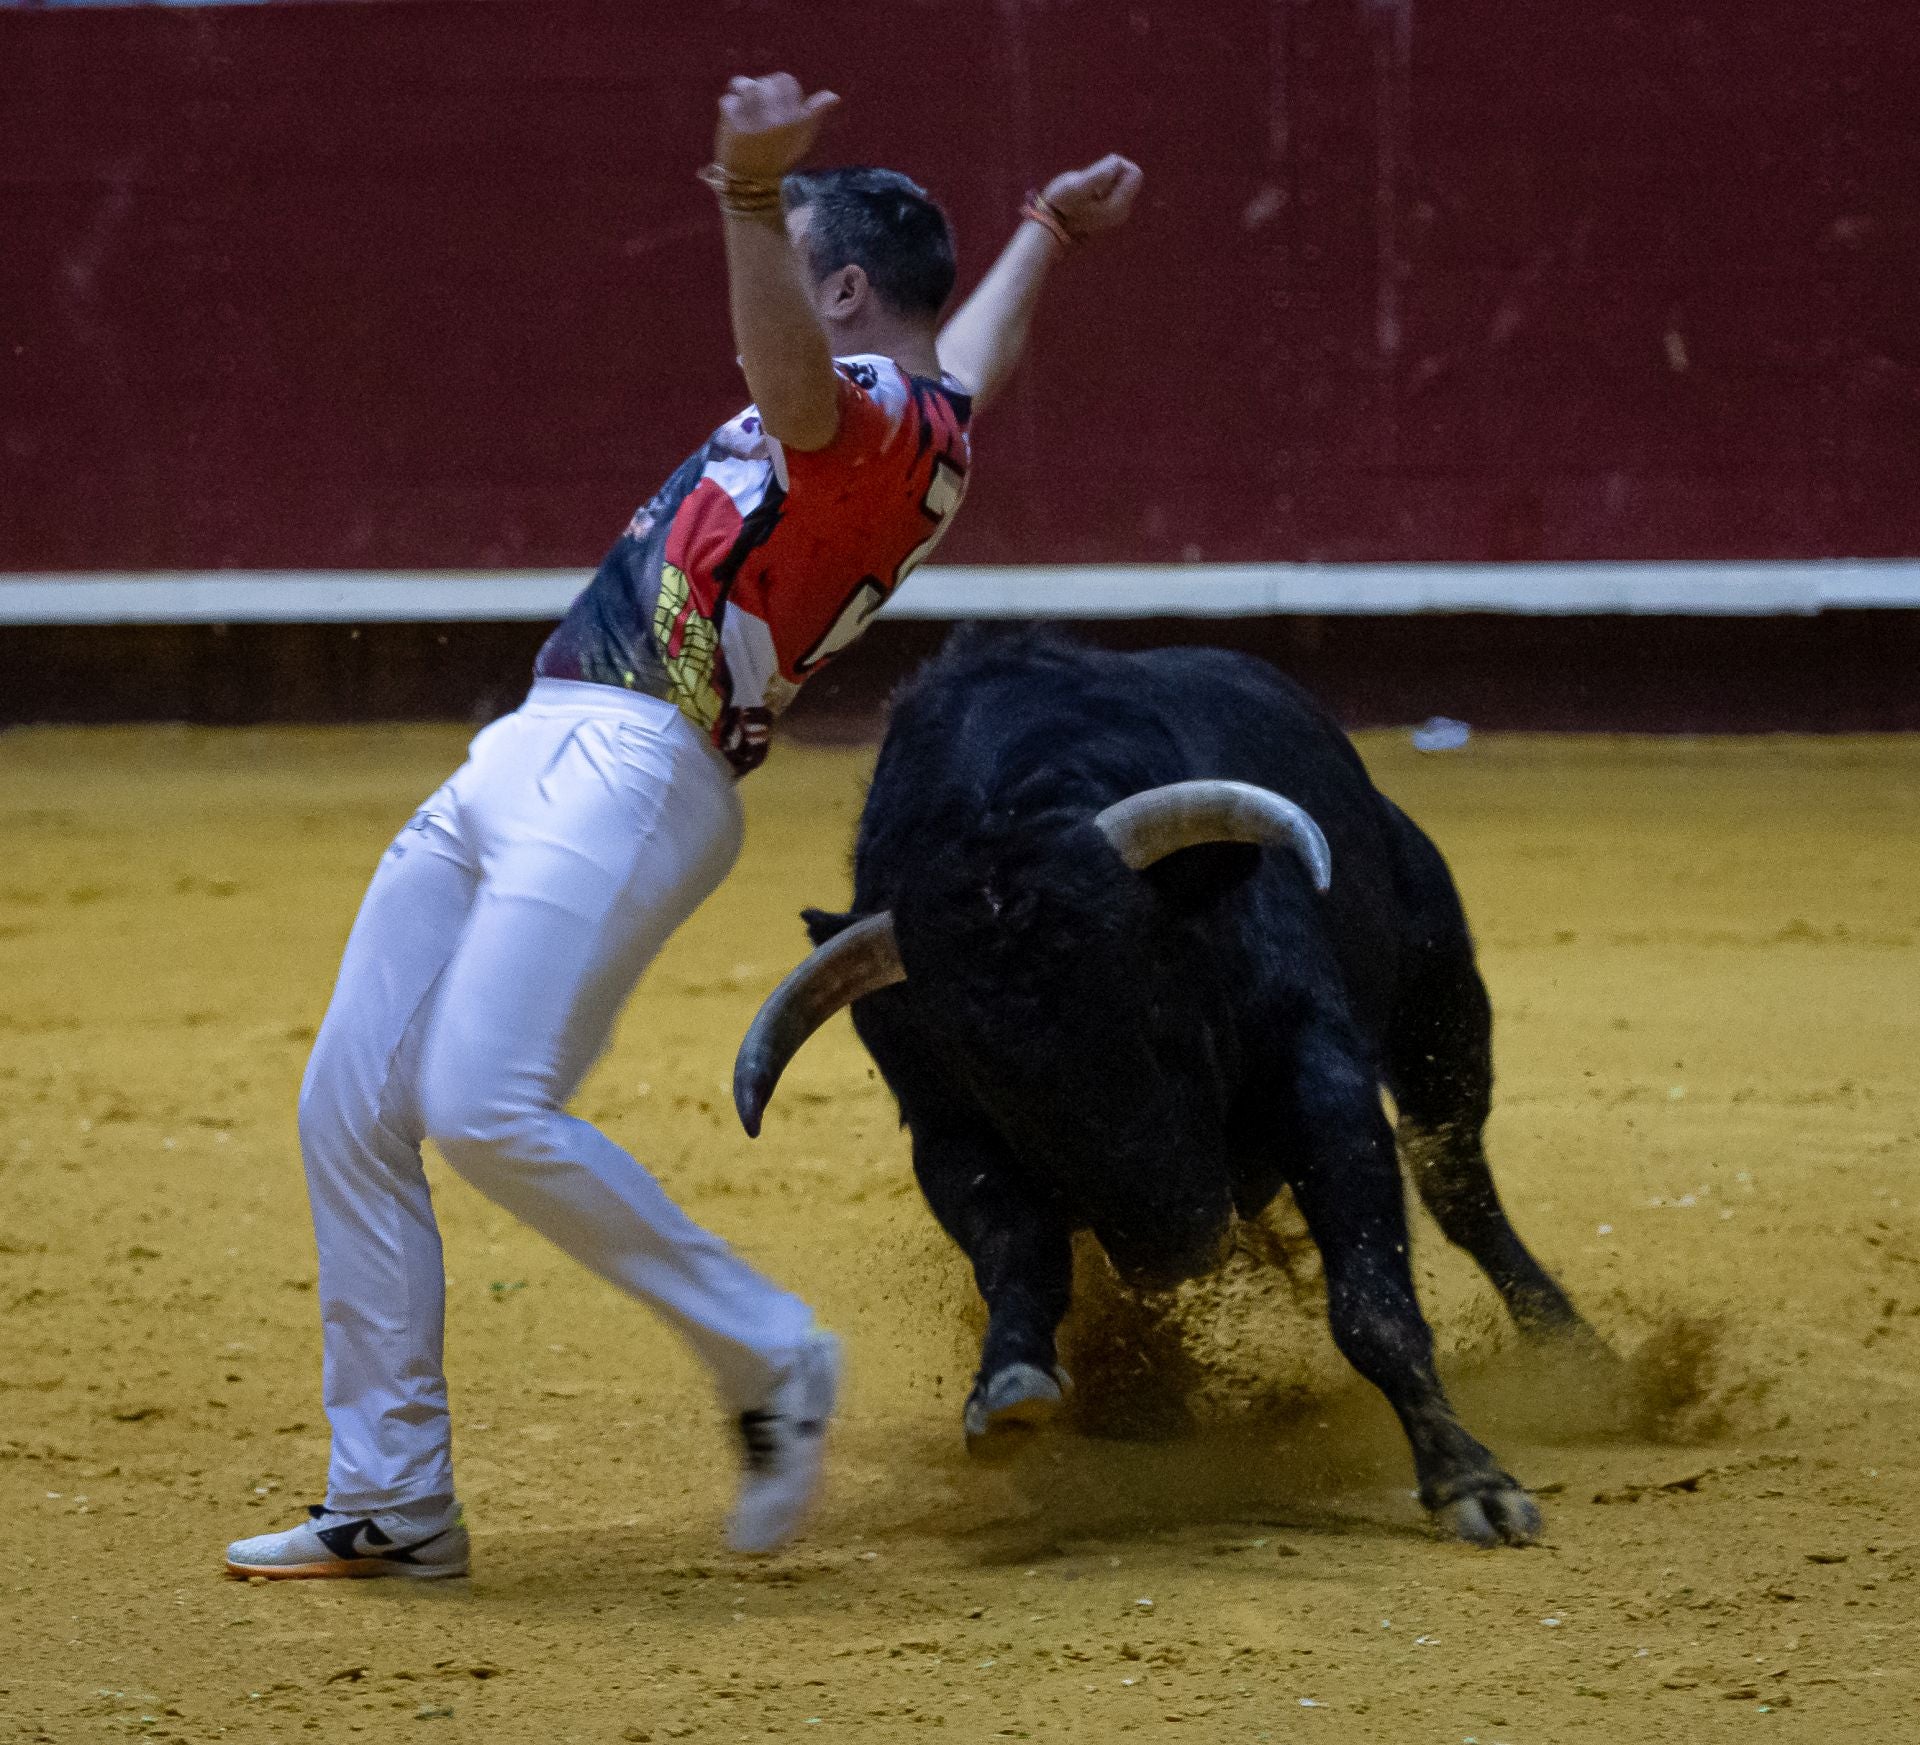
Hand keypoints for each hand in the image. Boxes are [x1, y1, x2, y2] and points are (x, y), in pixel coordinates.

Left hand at [716, 72, 839, 181]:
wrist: (755, 188)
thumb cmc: (782, 163)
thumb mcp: (804, 141)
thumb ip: (815, 114)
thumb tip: (833, 96)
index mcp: (796, 117)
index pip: (785, 81)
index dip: (777, 89)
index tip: (774, 105)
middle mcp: (777, 115)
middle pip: (764, 82)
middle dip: (759, 91)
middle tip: (756, 110)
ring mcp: (754, 116)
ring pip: (745, 86)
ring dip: (741, 93)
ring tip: (742, 109)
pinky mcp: (733, 121)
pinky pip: (728, 101)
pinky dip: (728, 110)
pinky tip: (733, 125)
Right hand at [1040, 154, 1143, 237]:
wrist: (1050, 229)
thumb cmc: (1061, 205)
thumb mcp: (1077, 186)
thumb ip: (1099, 174)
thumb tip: (1117, 162)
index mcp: (1120, 205)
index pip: (1134, 172)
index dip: (1117, 165)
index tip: (1097, 174)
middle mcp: (1123, 211)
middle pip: (1130, 176)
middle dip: (1111, 172)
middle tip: (1090, 184)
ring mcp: (1117, 213)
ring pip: (1120, 182)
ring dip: (1104, 180)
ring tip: (1086, 192)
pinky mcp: (1109, 212)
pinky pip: (1113, 189)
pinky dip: (1101, 187)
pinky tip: (1086, 197)